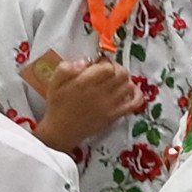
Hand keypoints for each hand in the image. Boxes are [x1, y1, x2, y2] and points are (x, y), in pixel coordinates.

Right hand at [27, 50, 145, 145]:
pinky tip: (131, 91)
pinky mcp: (115, 115)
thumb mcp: (54, 82)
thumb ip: (66, 68)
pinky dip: (137, 95)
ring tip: (115, 81)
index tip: (98, 64)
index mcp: (84, 83)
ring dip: (124, 80)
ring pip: (129, 85)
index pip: (107, 67)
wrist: (62, 130)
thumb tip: (84, 61)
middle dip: (116, 68)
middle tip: (108, 71)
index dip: (105, 62)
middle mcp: (100, 93)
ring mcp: (110, 105)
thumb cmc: (58, 105)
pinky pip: (134, 103)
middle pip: (121, 74)